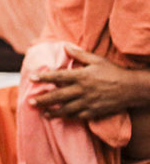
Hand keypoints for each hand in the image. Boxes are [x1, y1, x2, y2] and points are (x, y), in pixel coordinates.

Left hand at [34, 45, 149, 119]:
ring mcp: (88, 102)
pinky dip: (69, 117)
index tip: (32, 78)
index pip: (58, 77)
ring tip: (43, 114)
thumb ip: (79, 54)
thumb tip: (65, 46)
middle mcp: (82, 90)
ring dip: (53, 111)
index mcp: (81, 76)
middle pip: (59, 96)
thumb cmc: (113, 71)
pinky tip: (62, 117)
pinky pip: (79, 116)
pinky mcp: (95, 111)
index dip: (44, 77)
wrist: (132, 88)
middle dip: (43, 99)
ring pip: (67, 109)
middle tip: (30, 102)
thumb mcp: (96, 60)